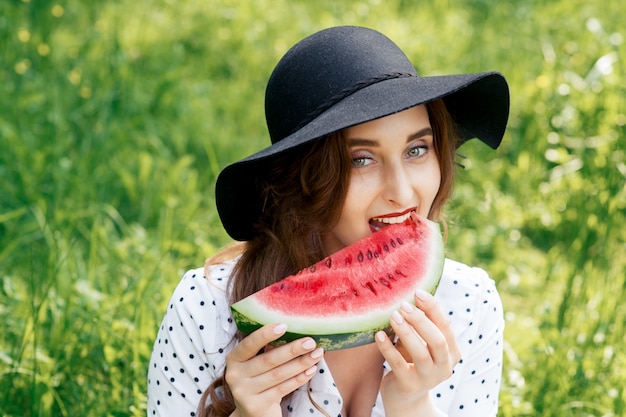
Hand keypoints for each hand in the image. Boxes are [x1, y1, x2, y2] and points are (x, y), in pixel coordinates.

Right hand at [225, 323, 323, 416]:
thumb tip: (295, 333)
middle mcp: (235, 375)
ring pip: (278, 375)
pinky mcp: (255, 405)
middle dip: (292, 350)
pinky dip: (299, 379)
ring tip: (316, 355)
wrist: (251, 412)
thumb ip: (267, 349)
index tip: (284, 325)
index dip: (265, 334)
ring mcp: (243, 392)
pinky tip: (311, 370)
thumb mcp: (256, 363)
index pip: (249, 344)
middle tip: (310, 342)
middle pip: (268, 360)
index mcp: (234, 358)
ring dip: (300, 364)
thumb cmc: (258, 379)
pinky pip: (281, 389)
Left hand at [375, 290, 460, 416]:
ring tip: (393, 316)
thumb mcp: (422, 343)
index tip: (418, 292)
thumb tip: (409, 294)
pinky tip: (378, 335)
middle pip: (437, 340)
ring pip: (420, 353)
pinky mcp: (409, 386)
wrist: (405, 397)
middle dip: (421, 320)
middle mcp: (444, 367)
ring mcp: (428, 379)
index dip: (433, 309)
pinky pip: (398, 364)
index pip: (446, 327)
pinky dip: (388, 348)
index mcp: (451, 353)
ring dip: (406, 332)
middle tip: (404, 304)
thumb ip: (422, 325)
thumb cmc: (412, 361)